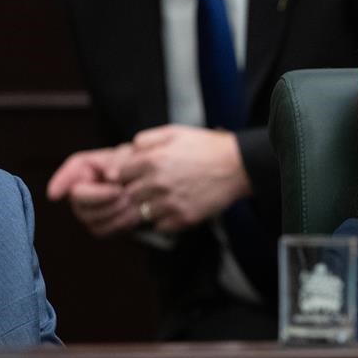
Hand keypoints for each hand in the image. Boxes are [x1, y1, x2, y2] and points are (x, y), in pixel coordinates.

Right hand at [47, 145, 137, 236]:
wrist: (149, 185)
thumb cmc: (136, 165)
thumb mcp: (129, 158)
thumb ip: (119, 162)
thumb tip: (110, 177)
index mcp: (84, 169)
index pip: (69, 174)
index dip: (60, 183)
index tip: (54, 195)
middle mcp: (79, 192)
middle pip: (79, 199)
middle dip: (102, 196)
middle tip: (123, 192)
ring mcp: (87, 212)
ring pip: (91, 217)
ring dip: (115, 210)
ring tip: (131, 201)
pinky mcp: (99, 227)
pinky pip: (104, 230)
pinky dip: (121, 222)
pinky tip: (133, 213)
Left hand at [118, 124, 251, 233]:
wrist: (238, 166)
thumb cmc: (208, 147)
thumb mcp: (175, 132)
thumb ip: (146, 139)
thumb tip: (129, 151)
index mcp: (152, 160)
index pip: (119, 174)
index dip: (128, 174)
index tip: (137, 174)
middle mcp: (157, 183)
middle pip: (129, 195)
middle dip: (138, 190)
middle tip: (155, 185)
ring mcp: (169, 203)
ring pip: (143, 212)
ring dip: (151, 206)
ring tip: (168, 196)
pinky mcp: (183, 218)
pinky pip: (160, 225)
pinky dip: (165, 219)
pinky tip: (178, 206)